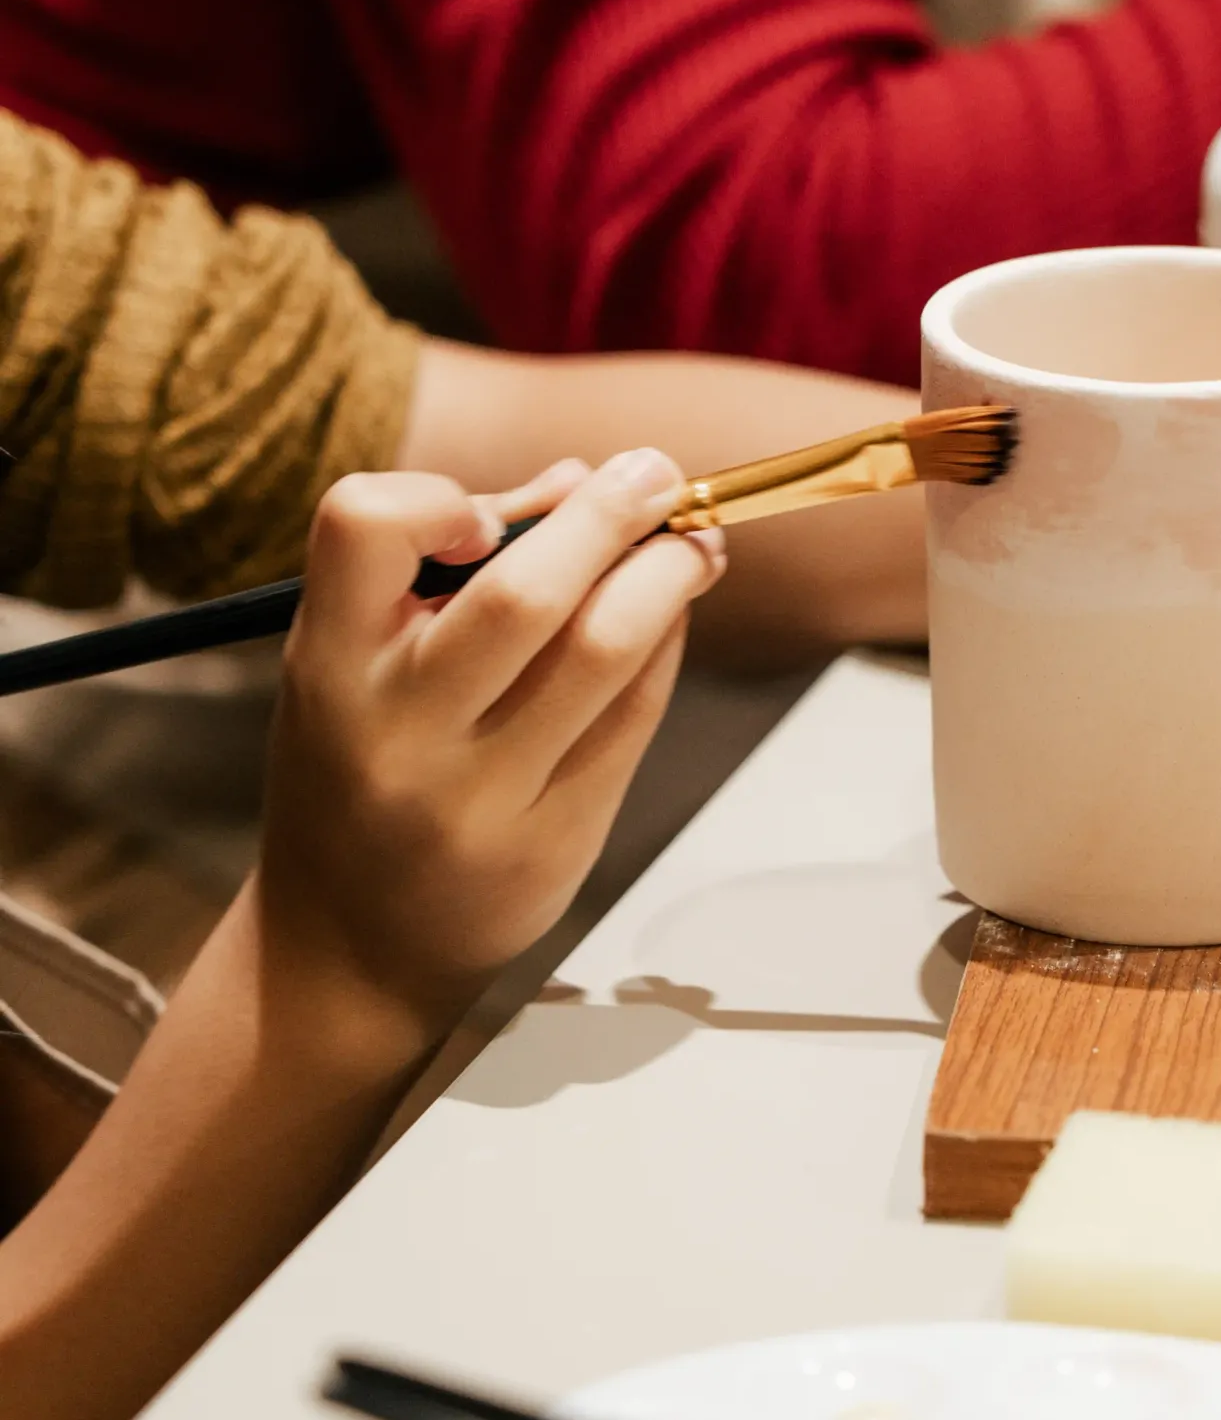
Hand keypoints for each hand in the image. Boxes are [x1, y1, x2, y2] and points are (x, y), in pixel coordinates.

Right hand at [258, 449, 723, 1039]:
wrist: (348, 946)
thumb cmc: (358, 770)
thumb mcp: (354, 667)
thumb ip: (447, 567)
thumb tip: (584, 481)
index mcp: (329, 667)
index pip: (363, 527)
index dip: (436, 495)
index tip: (483, 515)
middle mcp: (400, 732)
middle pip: (527, 592)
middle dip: (611, 514)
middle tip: (655, 473)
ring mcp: (480, 797)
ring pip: (605, 652)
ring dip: (667, 574)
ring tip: (692, 542)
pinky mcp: (551, 842)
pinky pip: (632, 719)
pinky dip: (664, 647)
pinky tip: (671, 616)